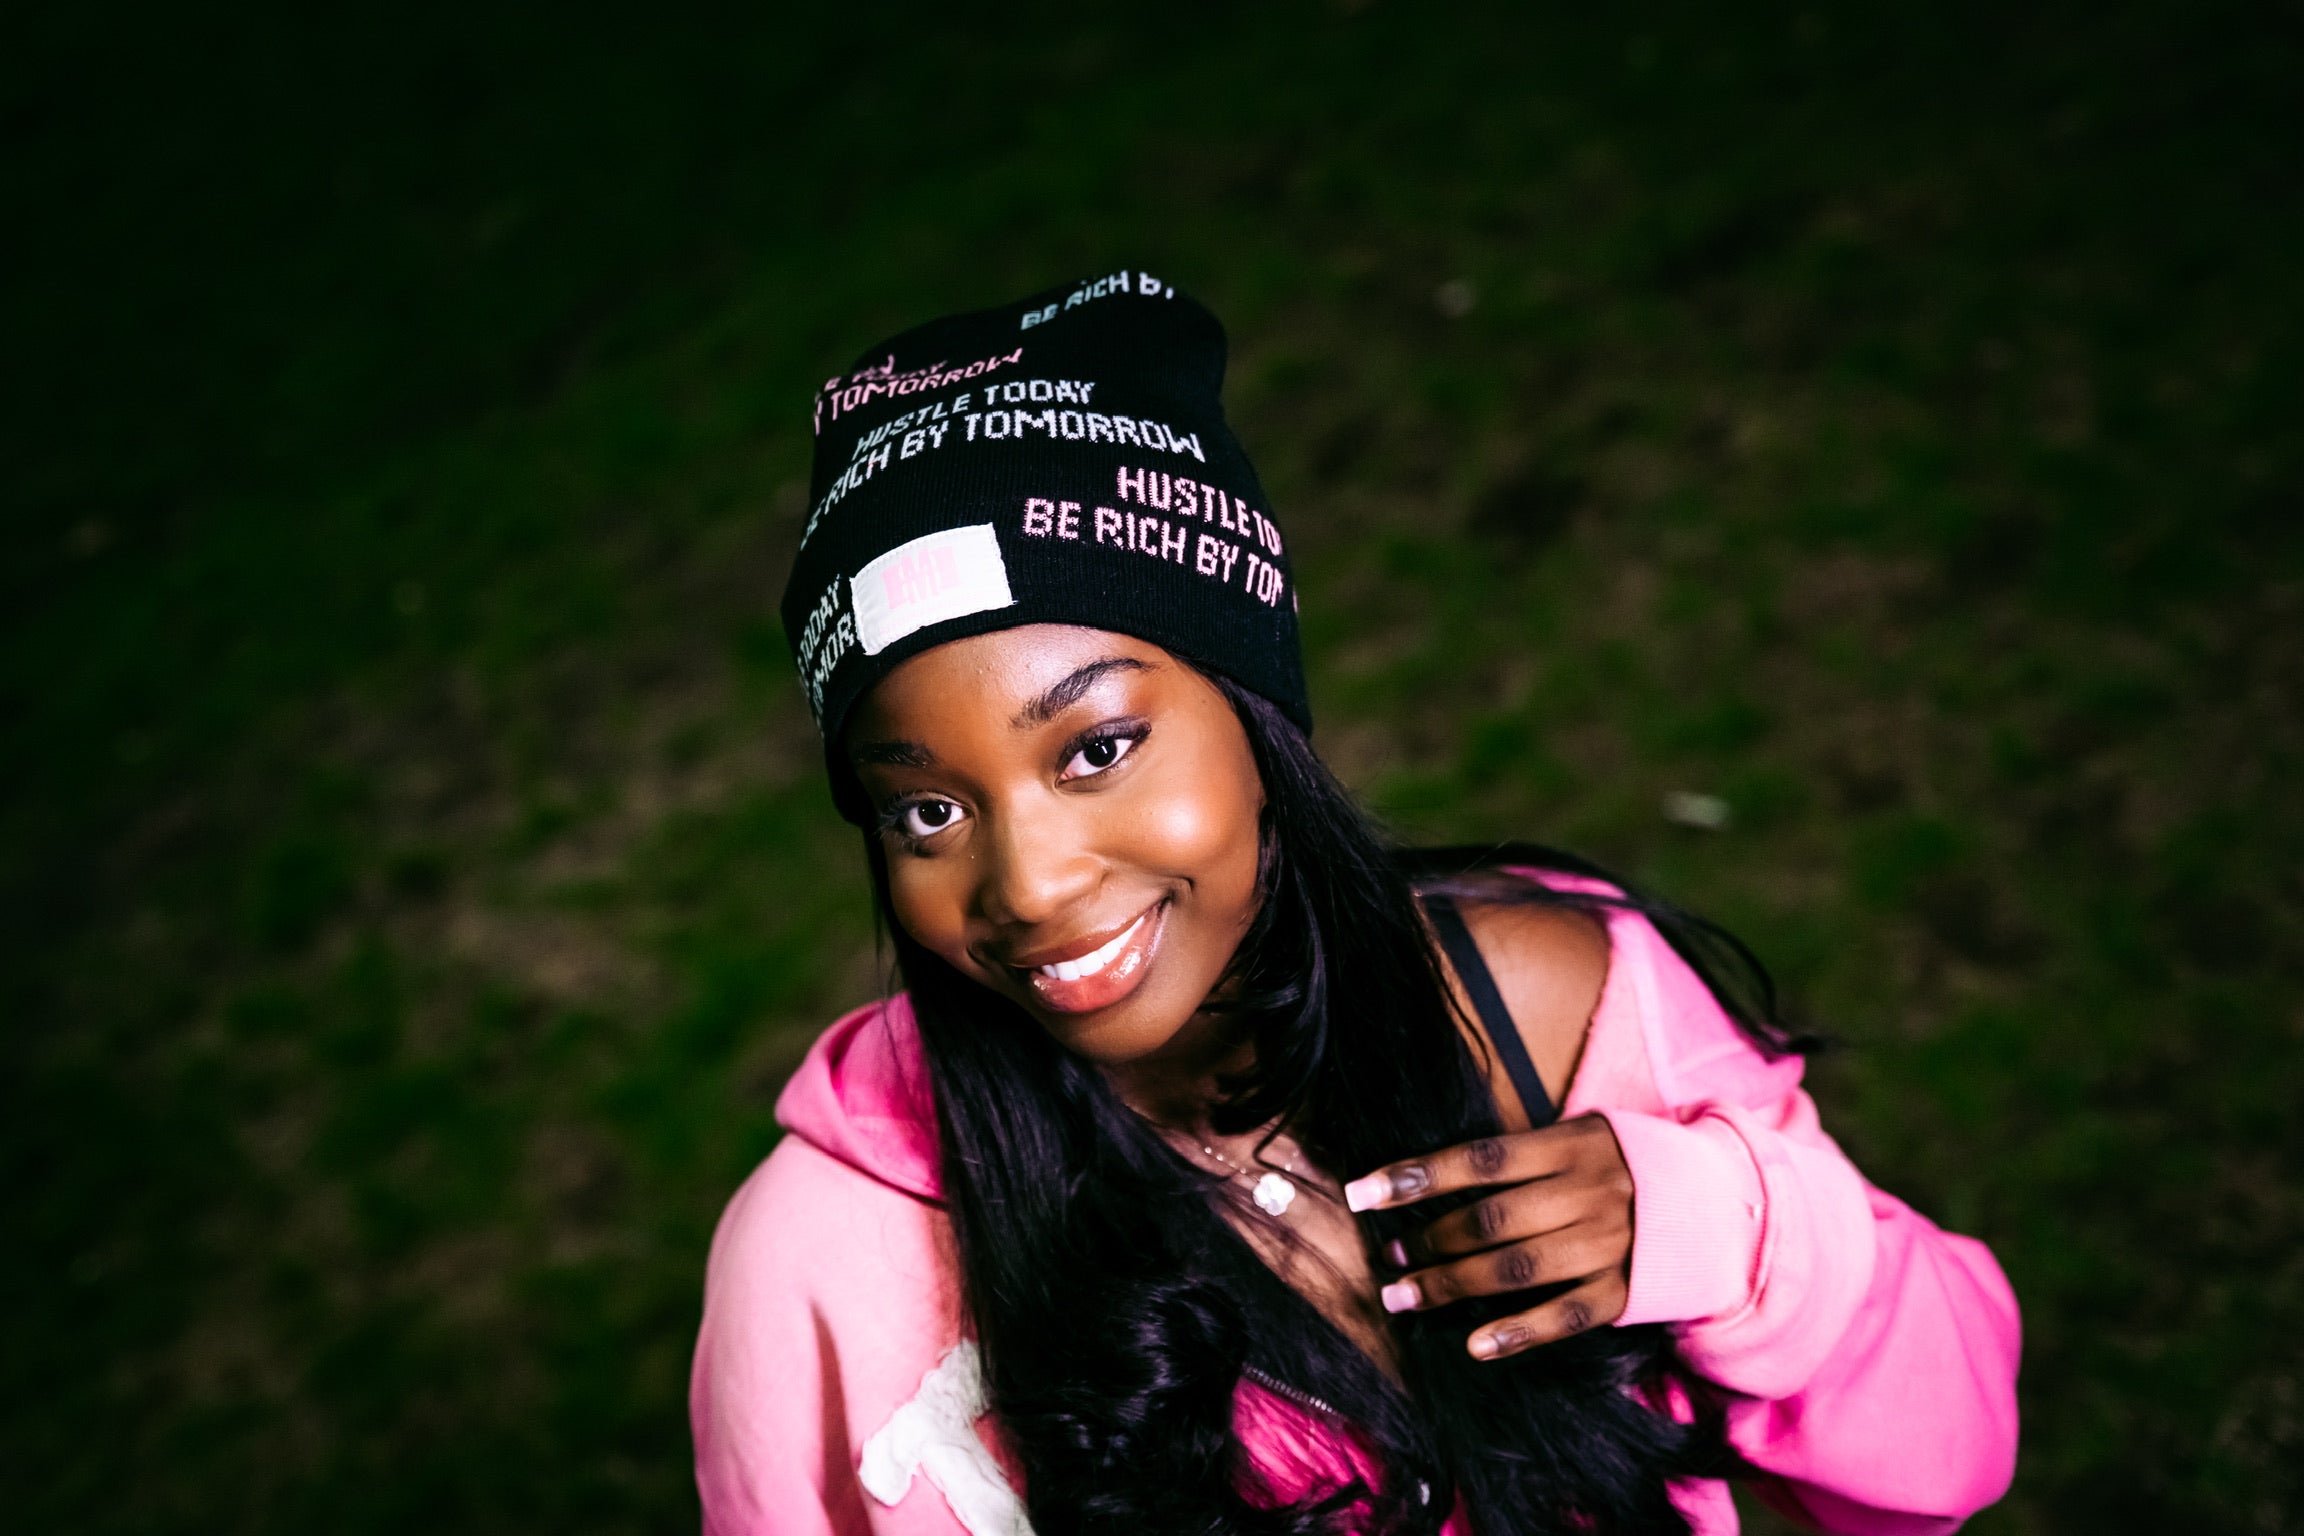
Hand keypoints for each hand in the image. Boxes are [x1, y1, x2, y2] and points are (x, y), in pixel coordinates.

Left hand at [1343, 1115, 1633, 1360]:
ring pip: (1518, 1270)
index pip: (1478, 1160)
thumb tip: (1431, 1178)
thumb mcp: (1580, 1136)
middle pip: (1492, 1220)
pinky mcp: (1625, 1292)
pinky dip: (1518, 1333)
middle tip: (1386, 1255)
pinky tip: (1474, 1344)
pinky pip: (1565, 1317)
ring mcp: (1610, 1245)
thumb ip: (1522, 1155)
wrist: (1720, 1200)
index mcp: (1572, 1145)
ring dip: (1452, 1285)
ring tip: (1403, 1296)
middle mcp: (1590, 1193)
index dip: (1416, 1177)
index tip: (1363, 1192)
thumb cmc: (1624, 1162)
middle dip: (1428, 1240)